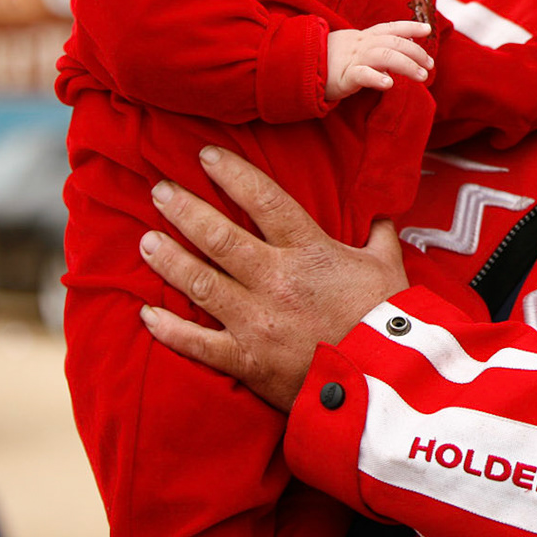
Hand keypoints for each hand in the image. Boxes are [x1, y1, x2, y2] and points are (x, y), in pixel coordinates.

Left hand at [138, 146, 409, 410]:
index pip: (264, 200)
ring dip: (168, 259)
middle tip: (159, 191)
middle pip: (218, 237)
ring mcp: (256, 321)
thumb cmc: (389, 319)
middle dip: (184, 210)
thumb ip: (379, 238)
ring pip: (199, 282)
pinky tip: (147, 313)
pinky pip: (197, 343)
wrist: (385, 380)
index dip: (232, 174)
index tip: (205, 156)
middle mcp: (275, 280)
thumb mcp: (390, 267)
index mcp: (310, 251)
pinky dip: (168, 329)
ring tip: (146, 240)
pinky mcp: (247, 360)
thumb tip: (381, 217)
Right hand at [326, 21, 433, 101]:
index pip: (391, 28)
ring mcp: (353, 59)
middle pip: (394, 43)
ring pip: (384, 56)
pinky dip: (376, 78)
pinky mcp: (343, 77)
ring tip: (422, 76)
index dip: (410, 27)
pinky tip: (389, 84)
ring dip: (406, 65)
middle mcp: (361, 45)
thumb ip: (378, 45)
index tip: (427, 29)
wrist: (300, 66)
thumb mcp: (356, 47)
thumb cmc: (331, 60)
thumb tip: (406, 42)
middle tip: (430, 65)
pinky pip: (361, 75)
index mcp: (364, 37)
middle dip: (416, 52)